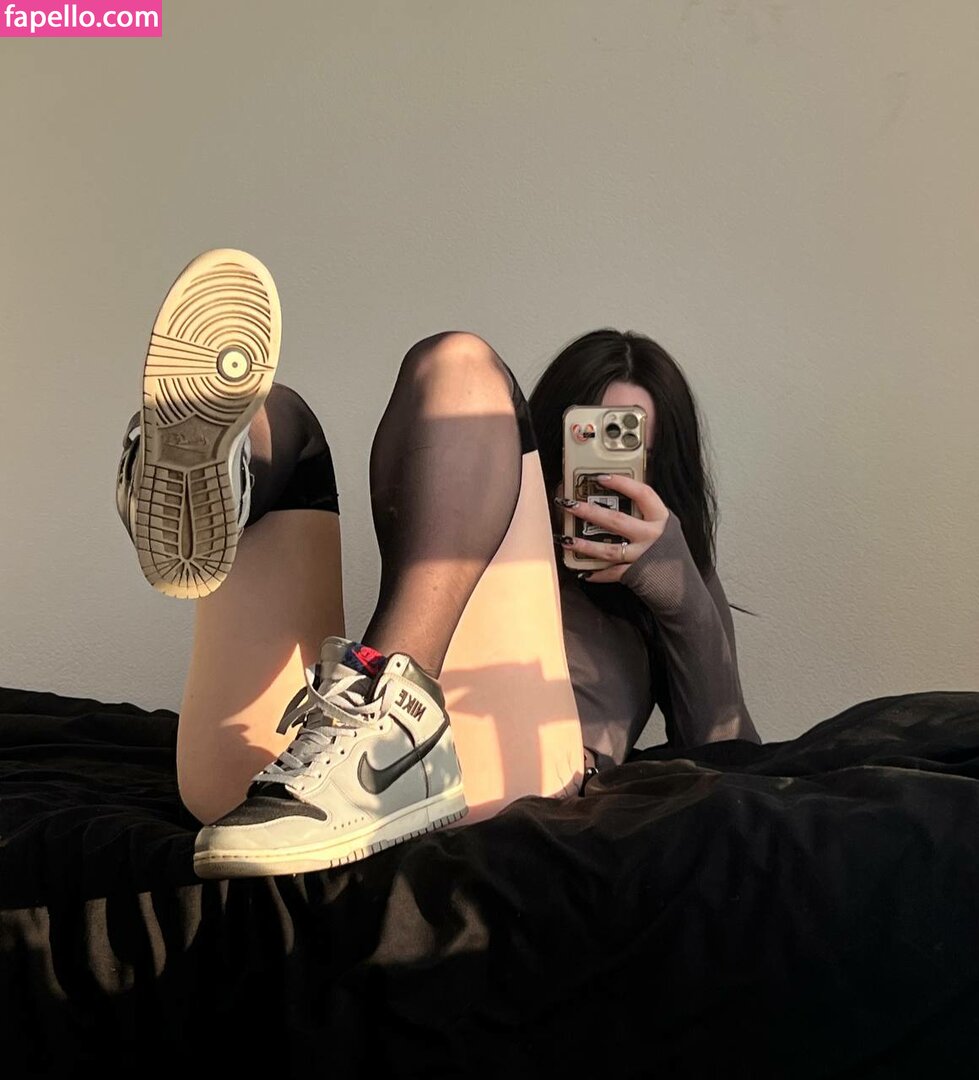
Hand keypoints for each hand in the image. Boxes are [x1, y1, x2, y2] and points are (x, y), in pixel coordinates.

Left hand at [554, 473, 669, 583]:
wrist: (684, 587)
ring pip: (609, 549)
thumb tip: (617, 497)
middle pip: (617, 520)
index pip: (642, 493)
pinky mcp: (636, 575)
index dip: (622, 483)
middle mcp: (653, 535)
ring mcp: (643, 556)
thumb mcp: (665, 527)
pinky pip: (612, 573)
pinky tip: (583, 572)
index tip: (601, 477)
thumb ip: (646, 514)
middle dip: (590, 511)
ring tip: (566, 540)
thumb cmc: (670, 553)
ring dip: (585, 544)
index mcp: (661, 518)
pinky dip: (597, 573)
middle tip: (570, 504)